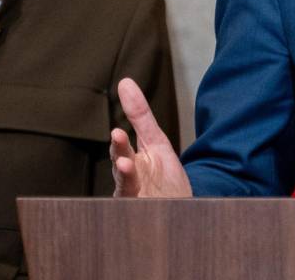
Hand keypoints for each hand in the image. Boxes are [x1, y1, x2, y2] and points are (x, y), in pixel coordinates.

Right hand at [110, 77, 192, 196]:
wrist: (176, 208)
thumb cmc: (162, 174)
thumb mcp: (156, 141)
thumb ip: (139, 115)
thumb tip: (124, 82)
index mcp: (131, 161)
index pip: (122, 148)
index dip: (120, 143)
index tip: (117, 132)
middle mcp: (128, 181)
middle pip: (122, 174)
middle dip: (121, 166)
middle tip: (122, 158)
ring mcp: (135, 199)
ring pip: (128, 192)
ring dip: (128, 184)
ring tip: (127, 172)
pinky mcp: (142, 212)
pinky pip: (138, 208)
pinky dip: (138, 204)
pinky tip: (144, 199)